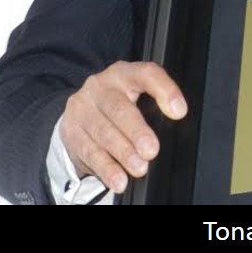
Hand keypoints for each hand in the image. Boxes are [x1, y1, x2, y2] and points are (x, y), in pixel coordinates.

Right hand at [59, 60, 186, 193]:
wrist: (80, 112)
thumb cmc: (118, 103)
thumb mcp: (136, 94)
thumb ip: (154, 104)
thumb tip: (177, 121)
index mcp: (124, 73)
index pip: (146, 74)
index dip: (164, 90)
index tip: (180, 112)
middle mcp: (101, 87)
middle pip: (119, 108)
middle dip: (137, 131)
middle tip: (151, 150)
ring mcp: (83, 109)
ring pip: (103, 132)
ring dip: (123, 153)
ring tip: (139, 167)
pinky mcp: (71, 131)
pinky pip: (90, 152)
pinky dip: (106, 168)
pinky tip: (118, 179)